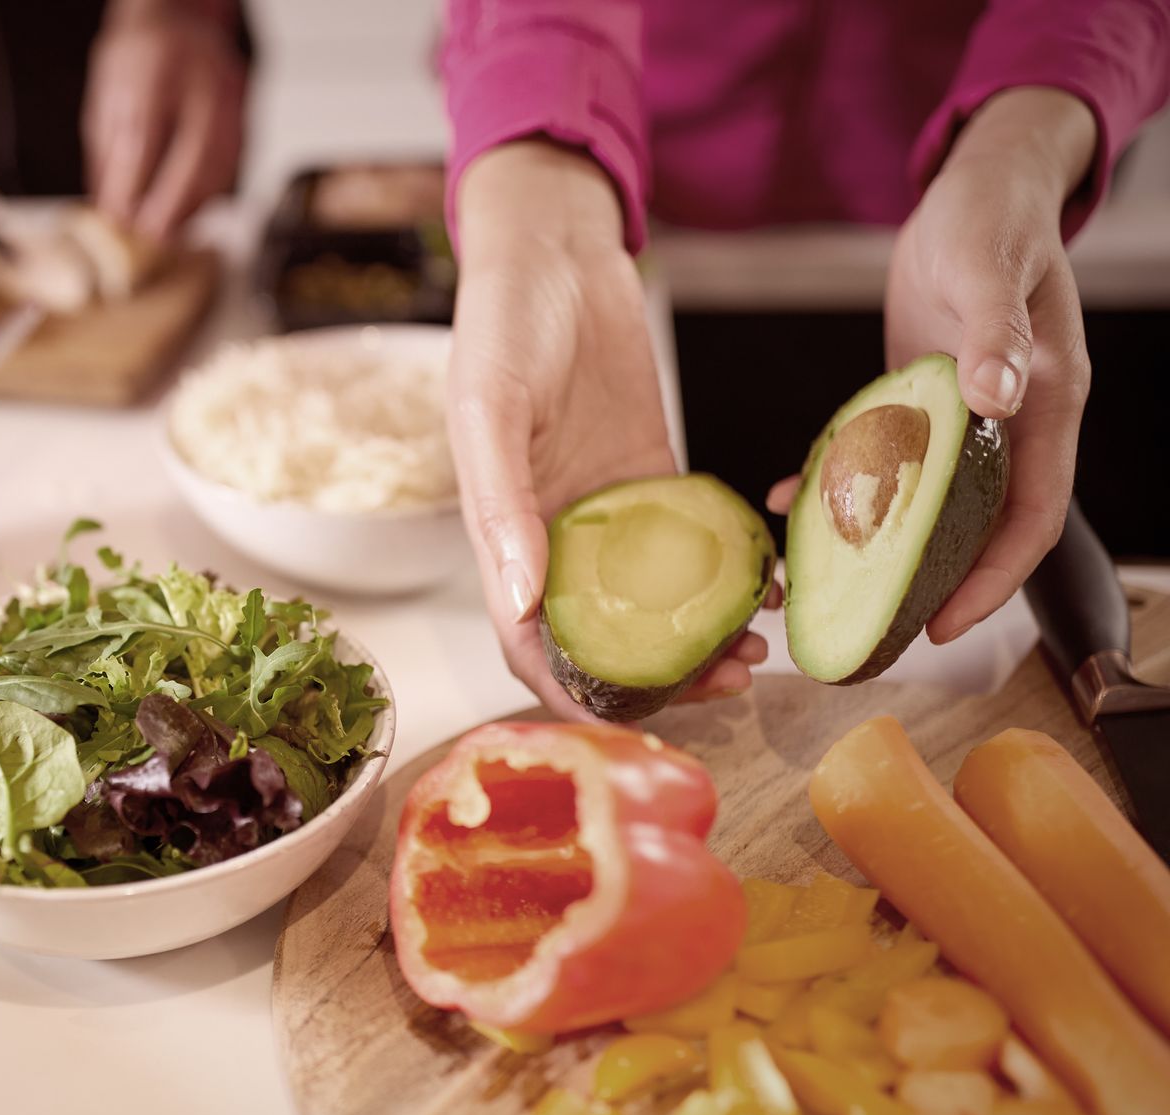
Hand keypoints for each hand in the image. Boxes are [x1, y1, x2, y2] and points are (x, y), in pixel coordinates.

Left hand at [84, 0, 245, 240]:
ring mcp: (231, 92)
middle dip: (174, 204)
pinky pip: (236, 160)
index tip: (121, 217)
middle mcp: (200, 78)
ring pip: (222, 161)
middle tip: (154, 235)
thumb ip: (110, 153)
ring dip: (197, 204)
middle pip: (195, 153)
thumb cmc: (139, 59)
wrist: (180, 22)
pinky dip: (214, 190)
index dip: (133, 186)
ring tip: (172, 229)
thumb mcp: (108, 97)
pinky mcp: (247, 110)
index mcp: (155, 68)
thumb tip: (113, 207)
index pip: (144, 137)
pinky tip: (194, 207)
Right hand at [452, 142, 771, 721]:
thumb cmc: (503, 316)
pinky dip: (725, 570)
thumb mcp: (490, 404)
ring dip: (698, 636)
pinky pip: (689, 540)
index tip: (626, 719)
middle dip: (658, 677)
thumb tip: (519, 597)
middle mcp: (553, 533)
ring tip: (759, 649)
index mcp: (500, 530)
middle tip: (729, 683)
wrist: (554, 246)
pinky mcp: (648, 473)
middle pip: (598, 635)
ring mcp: (604, 508)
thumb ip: (499, 502)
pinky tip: (772, 582)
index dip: (569, 689)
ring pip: (650, 602)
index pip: (526, 639)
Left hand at [768, 87, 1095, 643]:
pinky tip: (788, 499)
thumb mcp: (989, 272)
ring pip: (925, 505)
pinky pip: (885, 463)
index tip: (945, 624)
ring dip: (875, 545)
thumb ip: (997, 338)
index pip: (1030, 520)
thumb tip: (998, 399)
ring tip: (816, 582)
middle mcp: (1008, 425)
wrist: (975, 188)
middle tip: (872, 631)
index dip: (994, 581)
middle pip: (977, 531)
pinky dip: (841, 486)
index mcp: (1043, 409)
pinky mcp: (921, 404)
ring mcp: (964, 418)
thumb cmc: (994, 220)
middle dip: (930, 585)